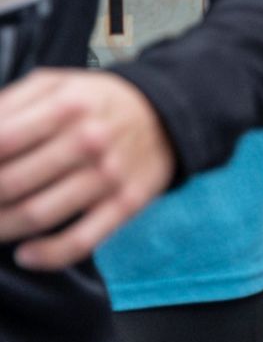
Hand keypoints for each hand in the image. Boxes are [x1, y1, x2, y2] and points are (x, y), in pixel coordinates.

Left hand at [0, 69, 175, 270]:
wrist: (166, 115)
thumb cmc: (96, 103)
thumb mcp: (55, 85)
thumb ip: (8, 104)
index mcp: (67, 106)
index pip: (0, 143)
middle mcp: (89, 140)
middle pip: (10, 183)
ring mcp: (109, 175)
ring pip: (37, 215)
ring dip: (1, 228)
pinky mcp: (126, 204)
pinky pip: (80, 241)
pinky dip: (46, 256)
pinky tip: (25, 255)